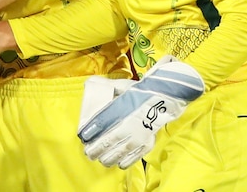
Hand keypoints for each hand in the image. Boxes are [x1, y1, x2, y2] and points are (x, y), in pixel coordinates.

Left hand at [77, 56, 204, 168]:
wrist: (164, 97)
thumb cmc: (140, 92)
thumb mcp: (122, 86)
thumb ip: (106, 86)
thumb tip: (90, 82)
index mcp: (120, 111)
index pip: (100, 123)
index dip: (90, 132)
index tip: (82, 137)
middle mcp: (128, 126)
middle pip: (107, 142)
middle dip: (95, 150)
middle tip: (88, 153)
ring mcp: (138, 137)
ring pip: (119, 152)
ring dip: (107, 158)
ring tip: (101, 160)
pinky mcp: (147, 143)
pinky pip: (134, 157)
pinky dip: (125, 161)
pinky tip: (119, 163)